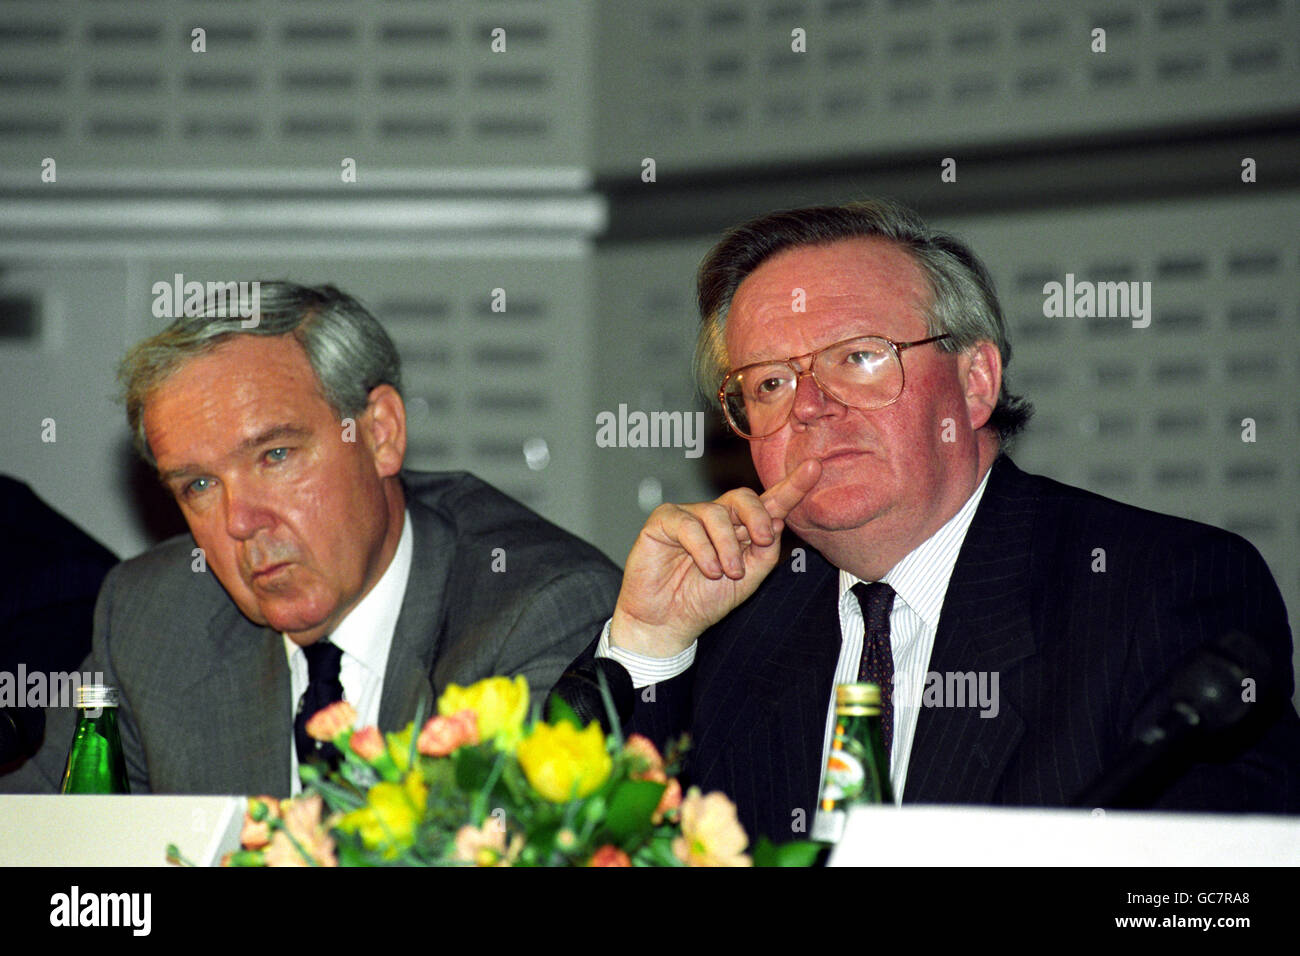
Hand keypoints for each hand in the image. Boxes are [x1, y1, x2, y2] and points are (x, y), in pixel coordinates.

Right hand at [610, 459, 820, 657]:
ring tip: (726, 573)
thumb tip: (777, 518)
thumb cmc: (704, 600)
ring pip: (717, 513)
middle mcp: (717, 518)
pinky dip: (703, 549)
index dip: (792, 487)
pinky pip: (689, 524)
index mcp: (741, 529)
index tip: (813, 468)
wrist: (668, 623)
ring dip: (727, 546)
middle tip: (761, 540)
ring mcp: (689, 516)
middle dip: (757, 516)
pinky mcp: (663, 521)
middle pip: (744, 497)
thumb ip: (765, 551)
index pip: (769, 503)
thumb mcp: (748, 580)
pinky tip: (709, 570)